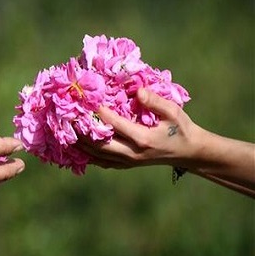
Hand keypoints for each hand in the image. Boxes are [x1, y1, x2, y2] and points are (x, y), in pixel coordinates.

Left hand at [77, 88, 200, 168]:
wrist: (188, 153)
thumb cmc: (181, 129)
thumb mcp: (174, 112)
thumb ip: (155, 101)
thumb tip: (137, 90)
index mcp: (143, 139)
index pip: (114, 124)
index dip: (98, 112)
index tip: (86, 100)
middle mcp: (132, 153)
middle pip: (99, 144)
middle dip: (81, 131)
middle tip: (68, 117)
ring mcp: (127, 161)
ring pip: (96, 155)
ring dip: (80, 143)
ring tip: (65, 130)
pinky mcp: (125, 165)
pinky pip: (101, 162)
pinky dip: (86, 154)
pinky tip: (75, 146)